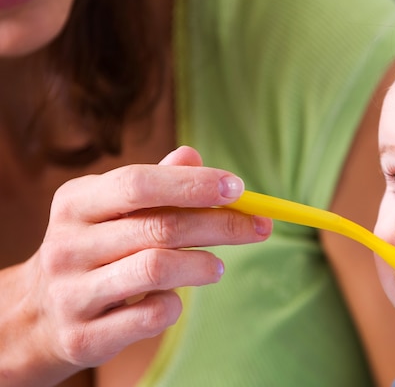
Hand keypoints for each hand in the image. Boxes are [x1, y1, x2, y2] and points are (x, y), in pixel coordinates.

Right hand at [1, 146, 270, 385]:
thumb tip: (193, 155)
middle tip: (259, 227)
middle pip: (160, 226)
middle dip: (221, 225)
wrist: (39, 315)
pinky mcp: (84, 336)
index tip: (239, 189)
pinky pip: (151, 315)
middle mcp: (68, 244)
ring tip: (217, 267)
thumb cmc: (93, 249)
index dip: (194, 184)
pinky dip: (176, 304)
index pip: (140, 183)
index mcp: (76, 201)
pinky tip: (177, 297)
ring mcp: (73, 292)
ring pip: (157, 268)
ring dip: (202, 265)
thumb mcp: (111, 210)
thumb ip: (154, 184)